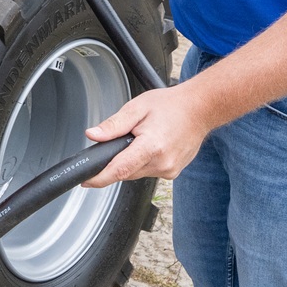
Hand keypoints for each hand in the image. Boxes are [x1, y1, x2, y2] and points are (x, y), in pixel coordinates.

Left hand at [81, 86, 213, 186]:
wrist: (200, 109)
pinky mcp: (173, 172)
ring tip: (142, 139)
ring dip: (131, 161)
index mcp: (152, 147)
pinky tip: (152, 146)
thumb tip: (93, 135)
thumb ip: (113, 125)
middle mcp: (162, 163)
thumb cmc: (171, 105)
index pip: (119, 170)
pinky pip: (148, 171)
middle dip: (116, 162)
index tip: (85, 181)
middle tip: (121, 141)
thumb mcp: (137, 108)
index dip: (99, 178)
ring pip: (136, 173)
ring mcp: (169, 170)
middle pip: (125, 172)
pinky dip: (143, 162)